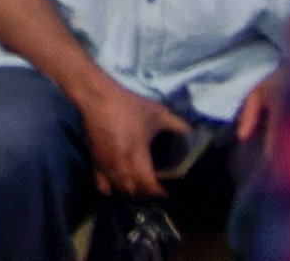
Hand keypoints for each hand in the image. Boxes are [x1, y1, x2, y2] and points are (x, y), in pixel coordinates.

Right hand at [76, 72, 191, 194]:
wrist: (96, 96)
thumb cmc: (127, 105)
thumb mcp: (156, 112)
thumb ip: (176, 125)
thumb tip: (194, 135)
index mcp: (136, 154)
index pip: (148, 185)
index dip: (159, 191)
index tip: (168, 189)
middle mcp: (120, 164)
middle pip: (134, 191)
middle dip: (147, 192)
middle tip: (156, 185)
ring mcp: (106, 165)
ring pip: (120, 190)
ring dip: (131, 191)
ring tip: (140, 185)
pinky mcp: (95, 162)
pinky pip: (103, 186)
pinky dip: (113, 189)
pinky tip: (120, 183)